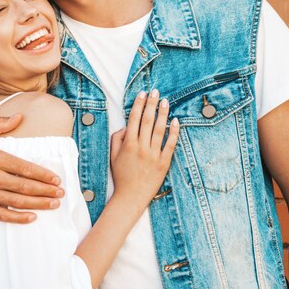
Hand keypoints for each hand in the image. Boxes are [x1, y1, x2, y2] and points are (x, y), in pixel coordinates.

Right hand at [0, 114, 64, 223]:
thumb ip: (0, 123)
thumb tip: (20, 116)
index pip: (24, 168)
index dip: (43, 175)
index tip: (56, 179)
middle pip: (24, 186)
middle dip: (46, 191)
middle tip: (61, 194)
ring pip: (17, 202)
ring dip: (38, 204)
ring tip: (53, 205)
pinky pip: (2, 215)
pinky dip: (18, 218)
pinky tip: (32, 217)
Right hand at [110, 90, 178, 207]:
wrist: (131, 196)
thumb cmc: (121, 175)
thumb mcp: (113, 155)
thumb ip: (117, 138)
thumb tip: (126, 126)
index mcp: (128, 144)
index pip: (134, 119)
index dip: (139, 105)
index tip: (142, 94)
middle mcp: (141, 147)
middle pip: (147, 120)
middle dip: (151, 104)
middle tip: (155, 91)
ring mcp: (153, 155)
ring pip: (160, 129)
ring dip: (163, 113)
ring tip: (165, 101)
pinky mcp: (164, 162)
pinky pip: (170, 144)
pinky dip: (173, 132)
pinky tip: (175, 121)